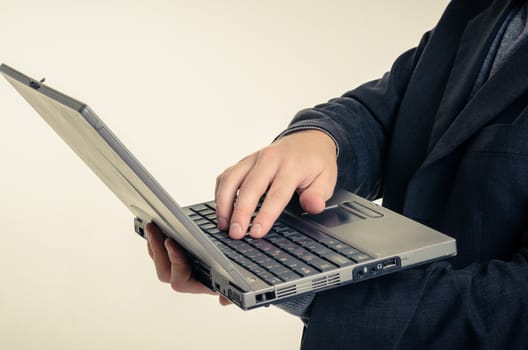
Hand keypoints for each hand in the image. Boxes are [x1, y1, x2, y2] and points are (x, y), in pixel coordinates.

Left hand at [146, 223, 230, 304]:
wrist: (234, 264)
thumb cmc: (235, 273)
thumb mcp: (237, 280)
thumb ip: (232, 291)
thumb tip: (223, 301)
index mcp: (199, 284)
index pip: (180, 280)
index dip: (175, 262)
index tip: (171, 243)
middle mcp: (186, 277)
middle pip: (163, 270)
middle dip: (157, 249)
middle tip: (155, 230)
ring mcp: (178, 266)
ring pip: (158, 259)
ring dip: (153, 243)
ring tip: (152, 225)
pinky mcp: (174, 254)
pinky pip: (159, 250)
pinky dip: (155, 239)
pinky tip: (156, 225)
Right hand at [215, 130, 337, 238]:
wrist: (308, 139)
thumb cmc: (315, 162)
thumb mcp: (327, 179)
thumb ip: (318, 195)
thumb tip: (312, 206)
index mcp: (291, 166)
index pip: (276, 194)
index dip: (265, 215)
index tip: (256, 232)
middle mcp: (270, 159)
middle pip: (249, 187)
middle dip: (240, 213)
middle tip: (235, 234)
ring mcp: (254, 159)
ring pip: (231, 179)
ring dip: (224, 203)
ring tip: (223, 225)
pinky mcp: (244, 161)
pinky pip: (226, 176)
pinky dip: (220, 193)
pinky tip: (221, 209)